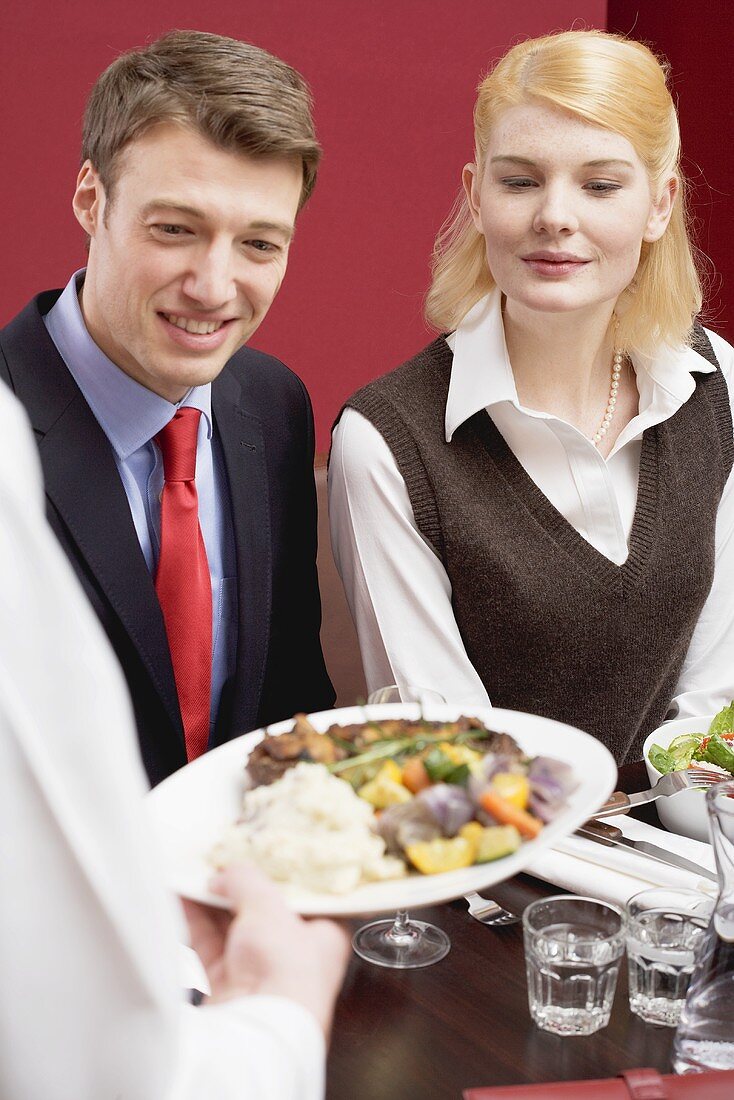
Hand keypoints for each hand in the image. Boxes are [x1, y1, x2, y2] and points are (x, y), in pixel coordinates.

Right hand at [182, 862, 349, 1038]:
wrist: (256, 1028)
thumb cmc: (285, 971)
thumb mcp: (269, 906)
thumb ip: (246, 881)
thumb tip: (227, 872)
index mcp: (323, 935)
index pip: (303, 896)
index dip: (279, 873)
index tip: (258, 853)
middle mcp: (292, 953)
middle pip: (261, 908)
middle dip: (236, 885)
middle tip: (218, 860)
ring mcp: (257, 969)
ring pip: (230, 924)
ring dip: (210, 898)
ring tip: (193, 870)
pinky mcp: (226, 983)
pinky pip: (207, 941)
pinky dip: (193, 917)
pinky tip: (180, 894)